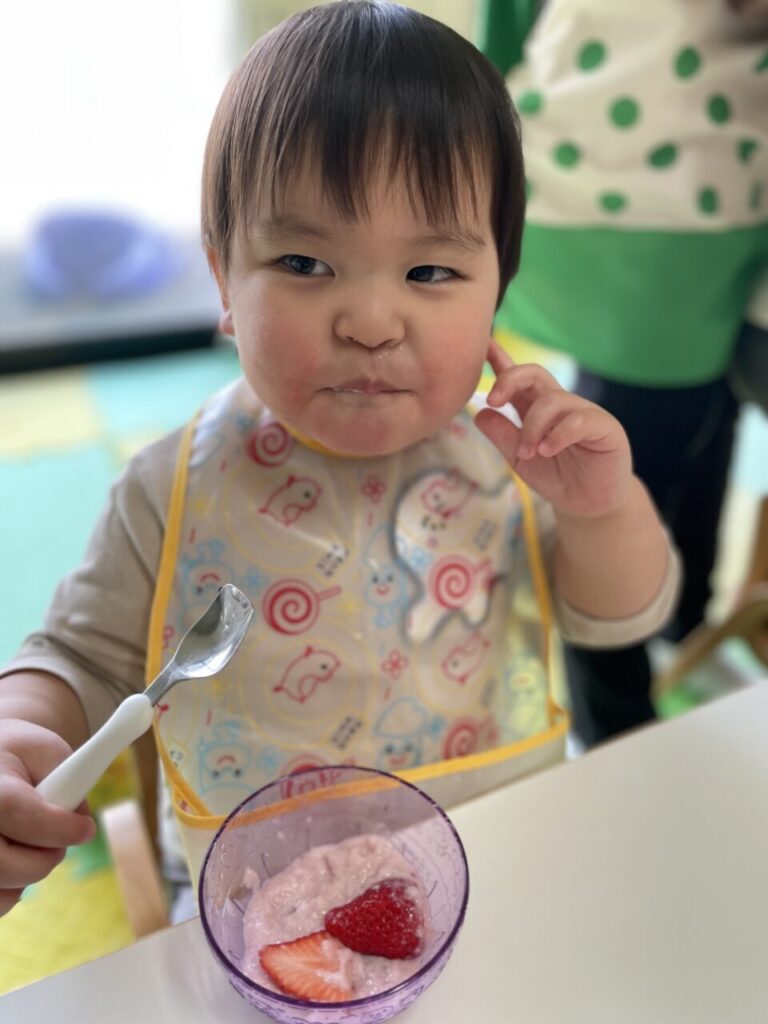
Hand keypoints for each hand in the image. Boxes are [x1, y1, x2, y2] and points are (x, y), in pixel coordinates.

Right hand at [0, 719, 95, 915]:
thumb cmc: (20, 757)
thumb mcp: (50, 751)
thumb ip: (76, 777)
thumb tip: (85, 821)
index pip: (16, 812)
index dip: (56, 828)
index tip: (86, 830)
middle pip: (4, 863)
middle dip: (43, 858)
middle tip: (57, 840)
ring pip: (2, 892)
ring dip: (26, 876)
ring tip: (31, 843)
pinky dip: (11, 890)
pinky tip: (15, 860)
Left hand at [475, 341, 632, 519]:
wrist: (589, 505)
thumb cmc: (557, 477)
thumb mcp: (521, 459)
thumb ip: (503, 436)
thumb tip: (481, 412)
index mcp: (537, 408)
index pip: (518, 379)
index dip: (501, 359)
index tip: (483, 346)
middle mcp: (560, 405)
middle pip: (534, 373)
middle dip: (510, 379)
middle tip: (493, 401)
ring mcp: (584, 412)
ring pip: (552, 400)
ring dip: (532, 426)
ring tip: (528, 453)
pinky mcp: (605, 426)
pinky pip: (579, 420)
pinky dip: (557, 434)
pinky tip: (547, 450)